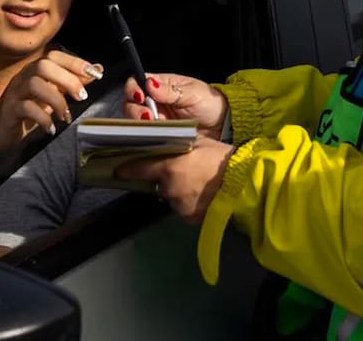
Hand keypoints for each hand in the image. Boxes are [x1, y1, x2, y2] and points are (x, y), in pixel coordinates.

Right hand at [0, 51, 102, 145]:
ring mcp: (15, 92)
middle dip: (67, 80)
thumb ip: (72, 81)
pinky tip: (50, 128)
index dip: (76, 62)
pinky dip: (42, 118)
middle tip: (81, 97)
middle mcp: (24, 76)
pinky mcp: (9, 110)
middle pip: (44, 66)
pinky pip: (26, 108)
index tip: (95, 73)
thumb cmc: (26, 110)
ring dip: (56, 100)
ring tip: (65, 116)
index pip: (55, 56)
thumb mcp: (52, 94)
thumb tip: (96, 69)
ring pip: (35, 84)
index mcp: (35, 70)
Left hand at [115, 137, 233, 222]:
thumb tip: (167, 142)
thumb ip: (179, 145)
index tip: (118, 171)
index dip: (128, 169)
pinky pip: (184, 209)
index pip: (140, 169)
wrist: (244, 184)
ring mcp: (179, 206)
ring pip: (172, 197)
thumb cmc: (224, 159)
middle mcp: (170, 189)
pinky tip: (204, 195)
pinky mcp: (190, 219)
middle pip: (158, 184)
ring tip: (199, 183)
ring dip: (179, 191)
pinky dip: (190, 202)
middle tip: (184, 171)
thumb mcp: (200, 143)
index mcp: (169, 167)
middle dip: (166, 179)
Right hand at [124, 73, 227, 139]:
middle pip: (131, 103)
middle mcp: (154, 102)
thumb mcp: (192, 93)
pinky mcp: (158, 136)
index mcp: (161, 85)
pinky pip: (145, 136)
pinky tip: (156, 136)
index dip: (133, 89)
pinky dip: (147, 137)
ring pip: (135, 121)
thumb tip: (150, 84)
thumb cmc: (210, 104)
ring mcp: (155, 120)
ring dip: (141, 124)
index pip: (136, 83)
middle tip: (149, 116)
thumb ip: (170, 91)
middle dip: (136, 110)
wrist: (223, 125)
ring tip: (156, 126)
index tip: (140, 96)